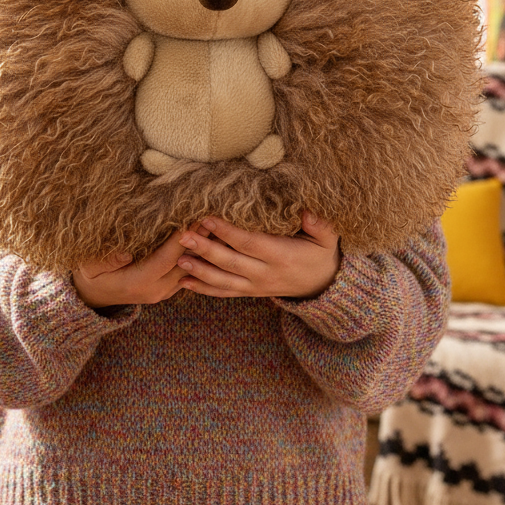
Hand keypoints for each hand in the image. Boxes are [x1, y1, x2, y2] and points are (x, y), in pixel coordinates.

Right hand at [72, 225, 206, 309]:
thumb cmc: (89, 276)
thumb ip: (107, 260)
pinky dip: (198, 255)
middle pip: (185, 263)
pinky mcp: (167, 289)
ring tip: (216, 224)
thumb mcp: (89, 266)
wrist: (91, 297)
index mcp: (138, 283)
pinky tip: (207, 238)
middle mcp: (156, 289)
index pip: (166, 259)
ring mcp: (163, 291)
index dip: (180, 239)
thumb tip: (125, 253)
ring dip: (203, 247)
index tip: (192, 219)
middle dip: (199, 239)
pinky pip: (188, 271)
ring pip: (191, 268)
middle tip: (212, 215)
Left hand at [176, 211, 339, 299]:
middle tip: (183, 236)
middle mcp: (265, 274)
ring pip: (224, 281)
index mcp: (281, 257)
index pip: (249, 243)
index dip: (227, 232)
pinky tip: (183, 282)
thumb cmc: (321, 254)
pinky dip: (203, 288)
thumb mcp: (326, 239)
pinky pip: (224, 292)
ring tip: (178, 260)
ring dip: (199, 271)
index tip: (207, 218)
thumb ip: (320, 224)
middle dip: (205, 250)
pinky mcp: (250, 292)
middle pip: (230, 262)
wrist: (322, 286)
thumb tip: (309, 211)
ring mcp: (256, 286)